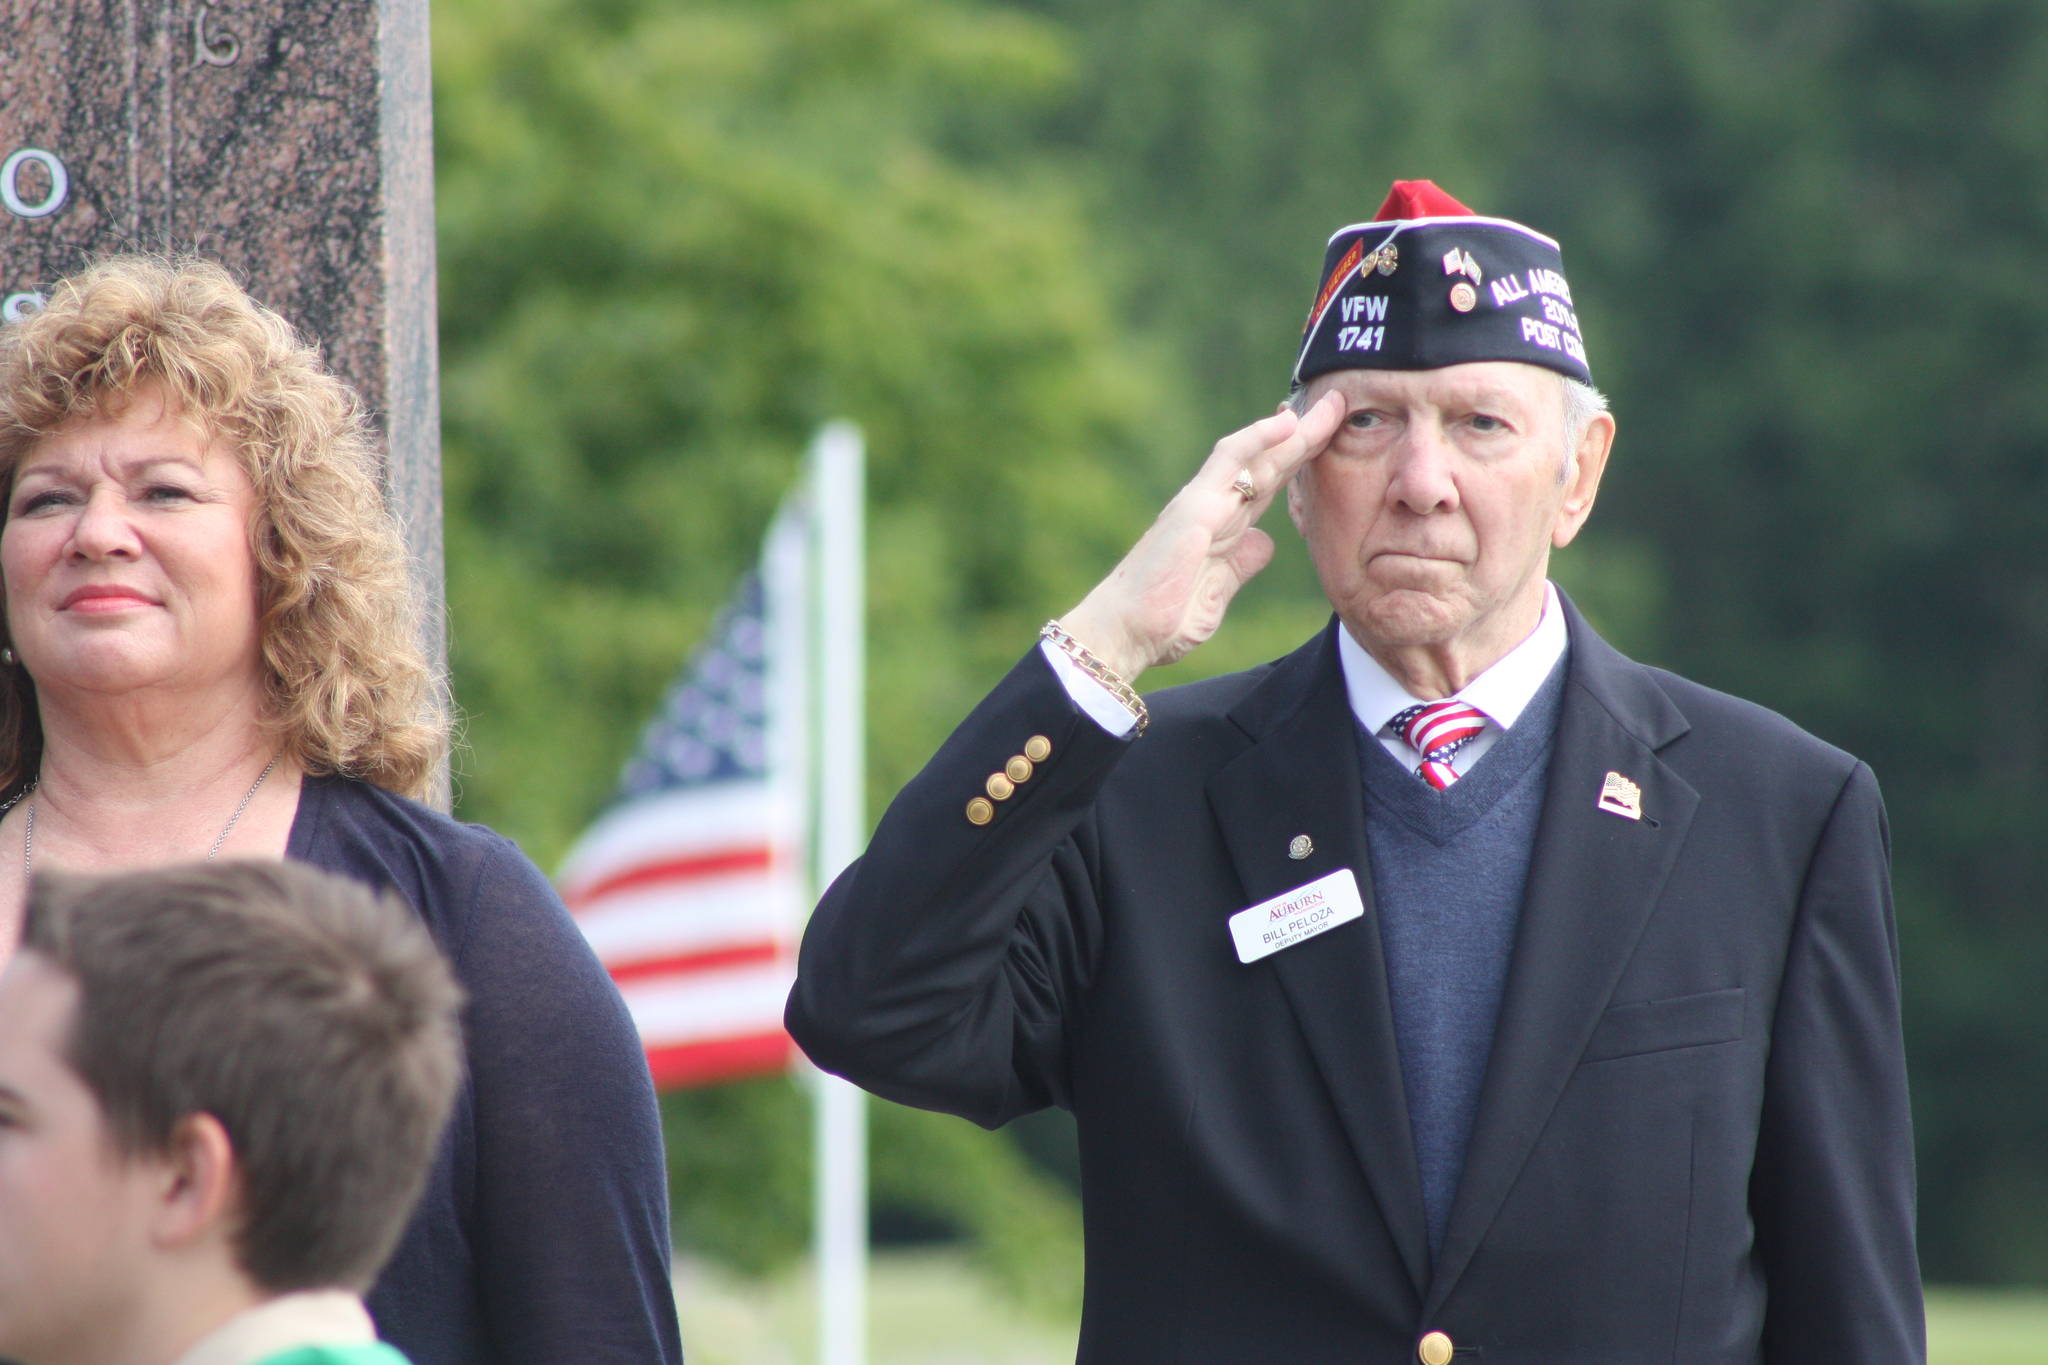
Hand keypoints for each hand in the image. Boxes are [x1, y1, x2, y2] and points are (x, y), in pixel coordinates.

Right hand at [1058, 390, 1345, 681]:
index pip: (1266, 484)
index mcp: (1220, 528)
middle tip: (1340, 407)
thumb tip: (1264, 542)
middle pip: (1268, 464)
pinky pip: (1228, 463)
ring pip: (1255, 456)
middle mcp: (1211, 507)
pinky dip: (1258, 439)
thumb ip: (1241, 564)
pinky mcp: (1194, 508)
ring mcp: (1202, 503)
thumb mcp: (1218, 592)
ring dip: (1293, 431)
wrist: (1125, 634)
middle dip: (1306, 437)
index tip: (1330, 439)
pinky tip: (1286, 423)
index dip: (1297, 460)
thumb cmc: (1162, 619)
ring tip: (1330, 407)